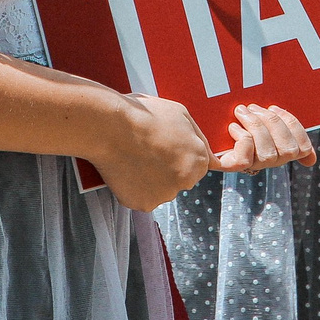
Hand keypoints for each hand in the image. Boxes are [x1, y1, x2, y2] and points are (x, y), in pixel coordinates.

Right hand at [89, 93, 213, 211]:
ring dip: (151, 179)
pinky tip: (127, 169)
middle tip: (148, 151)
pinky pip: (142, 197)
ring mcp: (164, 195)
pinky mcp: (143, 203)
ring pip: (161, 189)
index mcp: (199, 160)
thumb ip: (197, 138)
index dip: (179, 154)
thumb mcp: (181, 115)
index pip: (198, 165)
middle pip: (180, 179)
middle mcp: (186, 181)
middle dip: (168, 169)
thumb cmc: (143, 116)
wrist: (110, 127)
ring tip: (135, 157)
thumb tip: (208, 152)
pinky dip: (135, 187)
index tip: (164, 148)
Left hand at [212, 104, 317, 173]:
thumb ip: (281, 125)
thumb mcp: (259, 118)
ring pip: (268, 154)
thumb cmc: (229, 117)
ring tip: (242, 112)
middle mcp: (266, 161)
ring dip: (256, 127)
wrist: (197, 128)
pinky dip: (241, 139)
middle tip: (254, 107)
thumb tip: (311, 160)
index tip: (276, 109)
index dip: (296, 129)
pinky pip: (245, 158)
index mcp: (278, 147)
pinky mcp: (230, 166)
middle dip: (273, 123)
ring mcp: (249, 165)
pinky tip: (233, 128)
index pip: (302, 149)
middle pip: (288, 150)